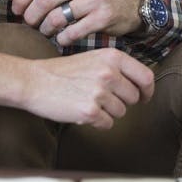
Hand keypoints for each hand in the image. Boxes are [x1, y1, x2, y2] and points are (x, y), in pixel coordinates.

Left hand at [1, 0, 141, 45]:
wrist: (132, 3)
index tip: (16, 10)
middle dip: (31, 16)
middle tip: (30, 24)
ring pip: (57, 16)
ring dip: (46, 29)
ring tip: (46, 32)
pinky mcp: (104, 16)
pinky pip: (73, 31)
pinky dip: (62, 39)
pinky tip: (62, 39)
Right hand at [22, 49, 154, 128]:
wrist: (34, 81)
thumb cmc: (63, 71)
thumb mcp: (94, 58)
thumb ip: (117, 68)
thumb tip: (141, 85)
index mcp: (113, 57)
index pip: (146, 77)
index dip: (147, 91)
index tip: (144, 97)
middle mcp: (109, 73)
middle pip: (134, 97)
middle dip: (122, 102)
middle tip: (103, 99)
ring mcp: (100, 92)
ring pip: (121, 112)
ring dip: (108, 112)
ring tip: (88, 102)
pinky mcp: (90, 111)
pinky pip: (107, 124)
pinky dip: (97, 122)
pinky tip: (82, 111)